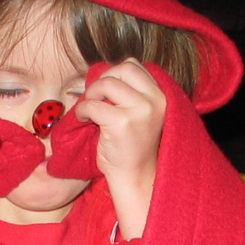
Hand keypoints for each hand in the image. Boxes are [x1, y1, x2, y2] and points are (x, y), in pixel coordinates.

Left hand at [72, 59, 165, 239]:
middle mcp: (154, 100)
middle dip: (102, 80)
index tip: (105, 91)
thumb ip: (131, 93)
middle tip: (94, 98)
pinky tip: (85, 120)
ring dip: (91, 94)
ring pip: (107, 83)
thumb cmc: (133, 149)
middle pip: (121, 69)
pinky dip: (83, 110)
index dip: (114, 74)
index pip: (134, 66)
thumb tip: (102, 73)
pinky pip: (93, 105)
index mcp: (161, 96)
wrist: (135, 178)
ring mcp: (139, 110)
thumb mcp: (141, 115)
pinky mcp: (122, 123)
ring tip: (89, 110)